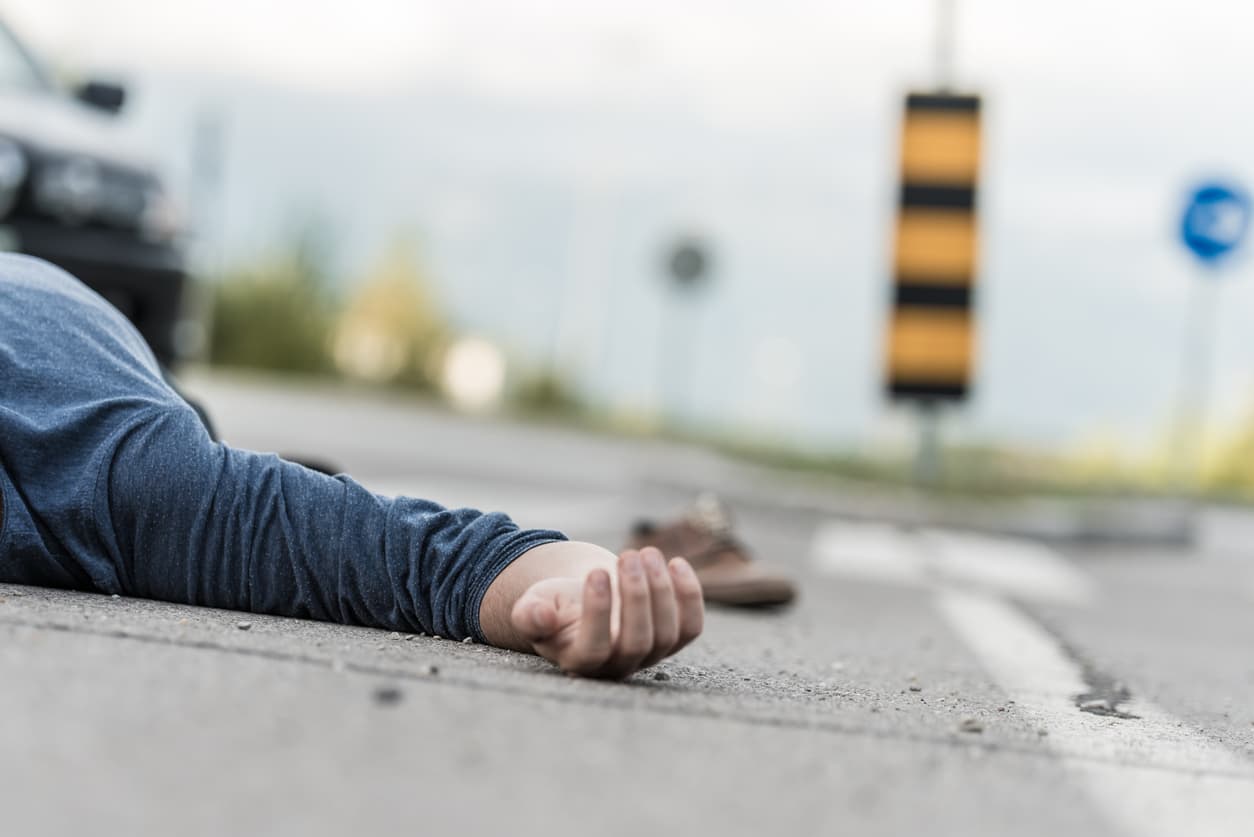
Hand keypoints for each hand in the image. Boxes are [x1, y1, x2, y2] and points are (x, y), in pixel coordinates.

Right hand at [509, 547, 703, 678]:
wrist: (584, 599)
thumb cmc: (556, 604)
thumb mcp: (534, 606)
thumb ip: (530, 615)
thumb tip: (539, 617)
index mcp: (579, 660)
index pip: (595, 648)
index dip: (598, 612)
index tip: (596, 572)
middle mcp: (617, 665)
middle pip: (637, 642)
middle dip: (636, 595)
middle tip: (629, 555)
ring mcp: (648, 656)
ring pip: (666, 634)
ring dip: (662, 589)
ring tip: (647, 553)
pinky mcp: (672, 639)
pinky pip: (690, 627)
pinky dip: (689, 596)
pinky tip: (676, 564)